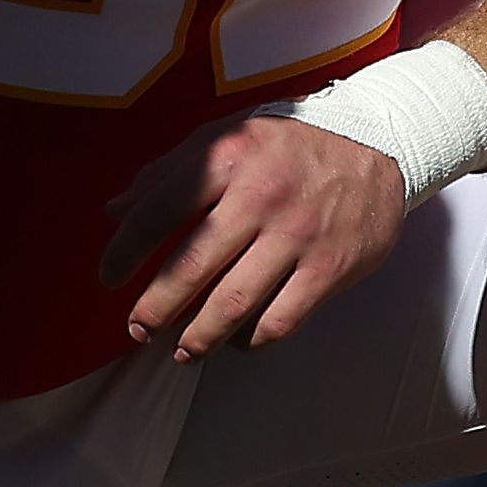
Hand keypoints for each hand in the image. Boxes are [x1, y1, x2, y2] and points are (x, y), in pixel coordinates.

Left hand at [99, 110, 407, 362]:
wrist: (377, 145)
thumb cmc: (289, 145)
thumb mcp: (227, 137)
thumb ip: (168, 172)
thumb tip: (115, 211)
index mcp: (229, 157)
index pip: (158, 211)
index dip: (125, 252)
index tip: (109, 278)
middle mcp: (262, 196)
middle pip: (192, 267)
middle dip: (155, 308)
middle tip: (137, 330)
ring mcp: (298, 235)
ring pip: (233, 304)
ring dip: (199, 337)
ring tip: (182, 350)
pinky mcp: (329, 267)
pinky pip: (280, 320)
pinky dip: (252, 340)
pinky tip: (238, 342)